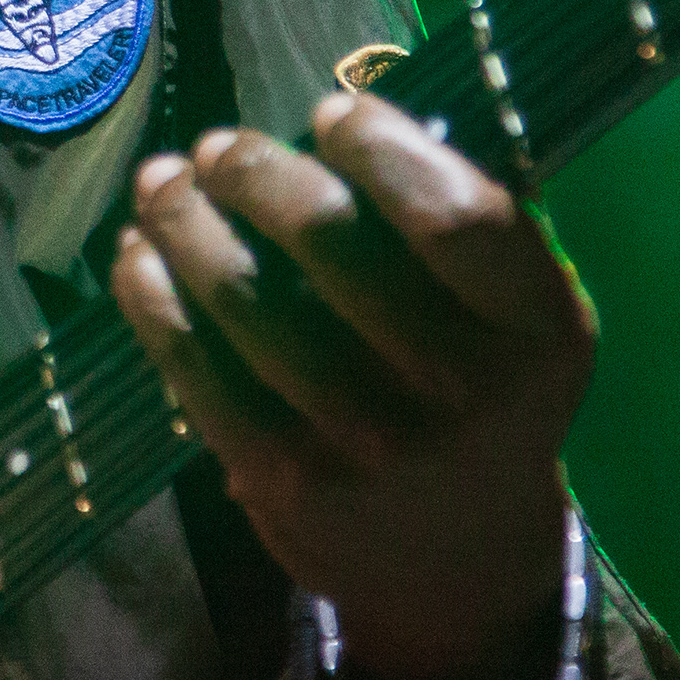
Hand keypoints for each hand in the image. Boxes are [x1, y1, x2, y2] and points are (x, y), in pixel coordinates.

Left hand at [109, 89, 592, 679]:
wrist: (460, 564)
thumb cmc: (482, 393)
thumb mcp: (517, 315)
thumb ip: (455, 225)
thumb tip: (333, 117)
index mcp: (538, 330)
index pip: (454, 216)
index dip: (383, 147)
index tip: (331, 114)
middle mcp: (460, 390)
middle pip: (331, 244)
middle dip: (257, 173)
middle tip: (219, 147)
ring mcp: (365, 443)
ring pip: (246, 299)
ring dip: (184, 222)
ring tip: (161, 183)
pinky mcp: (283, 481)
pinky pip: (197, 366)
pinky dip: (154, 295)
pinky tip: (140, 254)